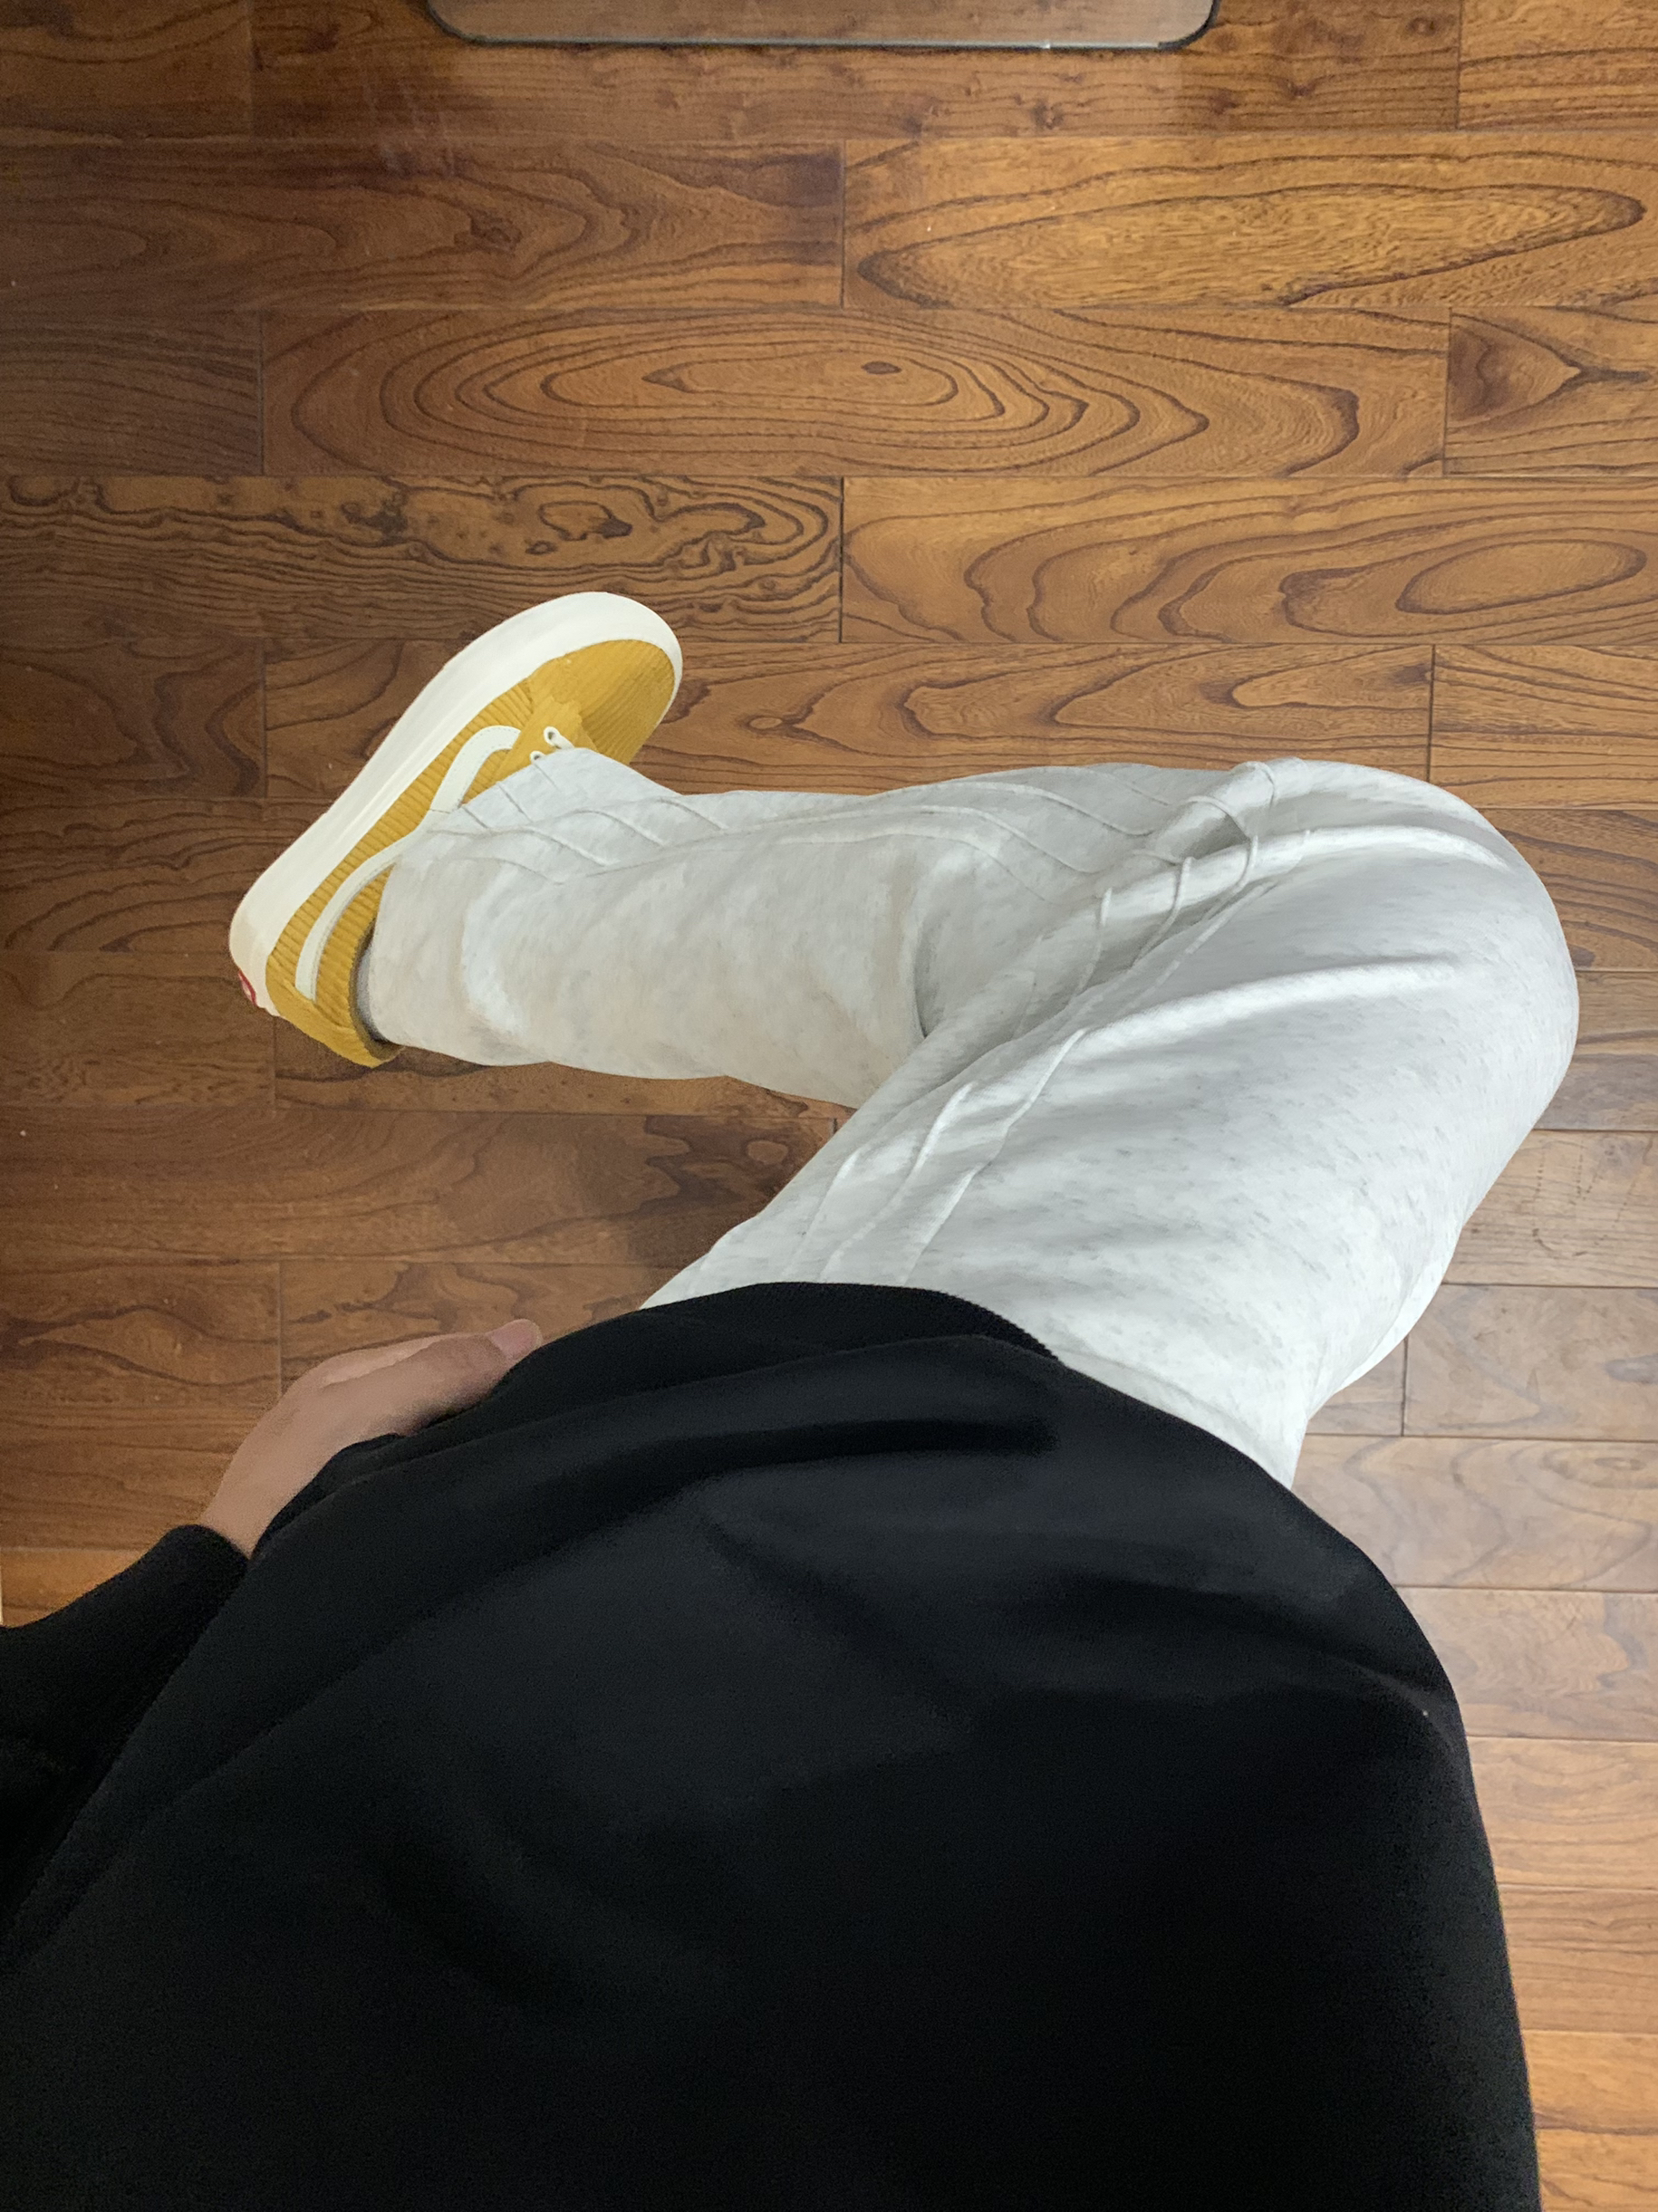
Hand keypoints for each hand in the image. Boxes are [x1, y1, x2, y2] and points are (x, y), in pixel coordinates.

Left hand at [196, 1318, 543, 1557]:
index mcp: (350, 1374)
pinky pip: (409, 1479)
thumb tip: (525, 1332)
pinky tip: (464, 1508)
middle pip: (437, 1393)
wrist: (228, 1584)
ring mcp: (343, 1461)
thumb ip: (437, 1372)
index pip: (446, 1349)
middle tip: (542, 1437)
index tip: (554, 1392)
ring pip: (426, 1439)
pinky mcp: (343, 1510)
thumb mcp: (367, 1411)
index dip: (499, 1364)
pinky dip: (441, 1484)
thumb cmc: (296, 1485)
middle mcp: (347, 1408)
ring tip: (515, 1471)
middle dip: (486, 1405)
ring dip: (465, 1448)